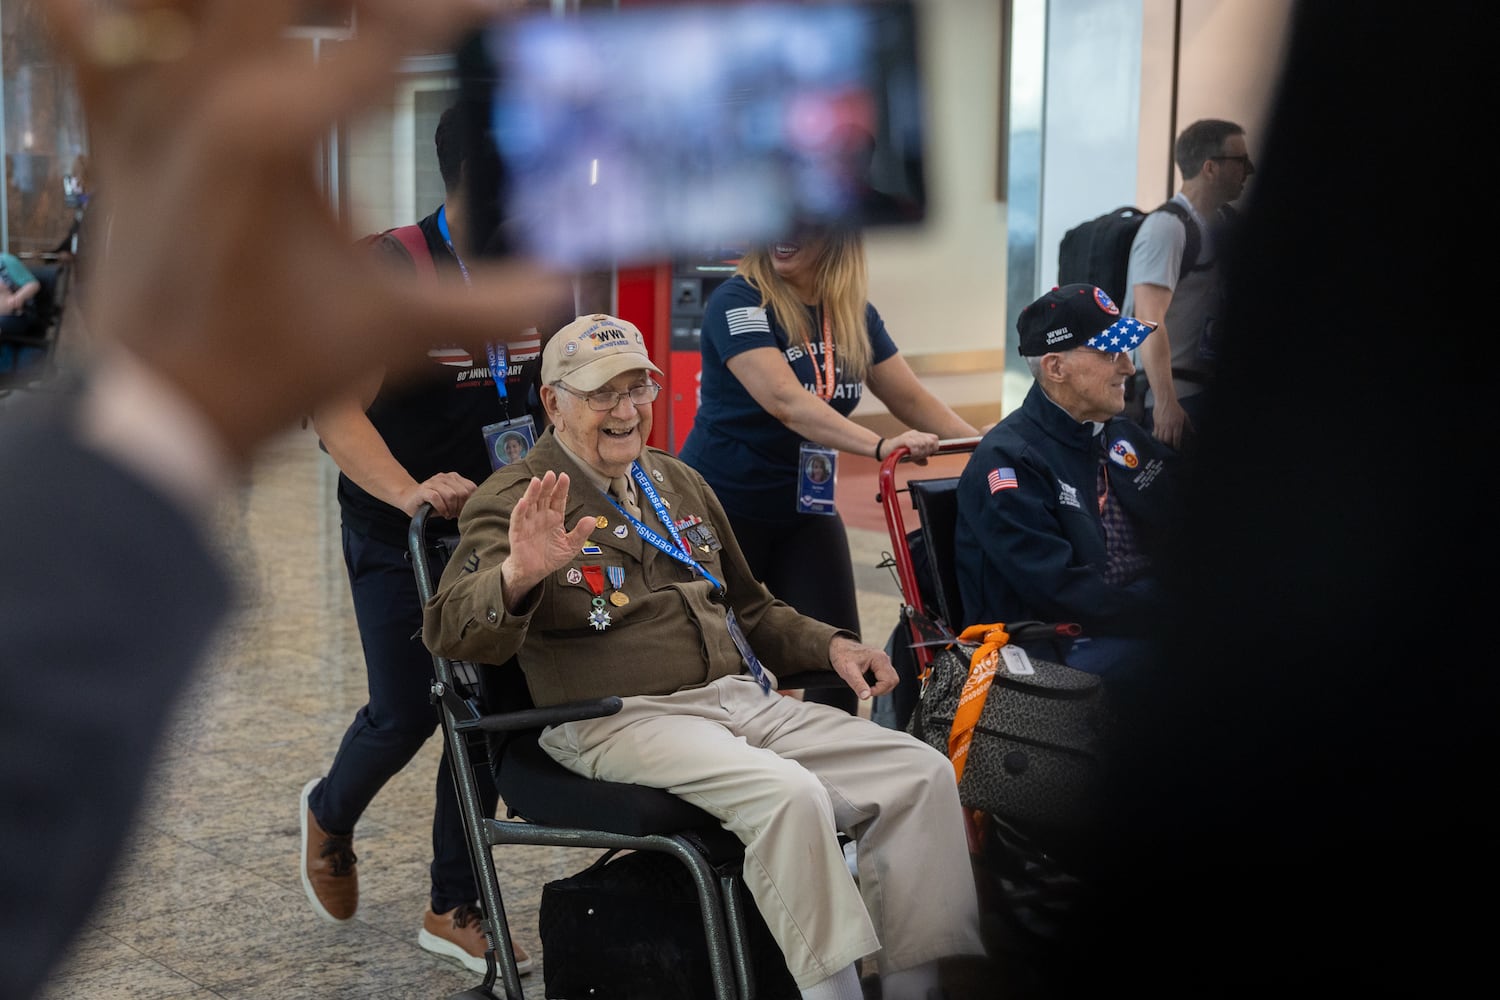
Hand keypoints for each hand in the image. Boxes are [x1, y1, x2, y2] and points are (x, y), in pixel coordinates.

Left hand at [43, 0, 566, 465]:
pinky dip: (96, 14)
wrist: (153, 409)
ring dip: (255, 12)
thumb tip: (559, 292)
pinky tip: (135, 18)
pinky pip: (85, 32)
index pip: (384, 33)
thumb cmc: (262, 367)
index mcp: (277, 131)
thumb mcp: (389, 330)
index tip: (500, 11)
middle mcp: (204, 94)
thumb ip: (484, 304)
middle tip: (407, 13)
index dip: (451, 13)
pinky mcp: (112, 127)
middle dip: (358, 0)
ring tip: (304, 26)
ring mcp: (146, 103)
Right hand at [397, 471, 476, 519]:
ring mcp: (433, 482)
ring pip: (451, 495)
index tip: (464, 511)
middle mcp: (444, 477)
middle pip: (462, 492)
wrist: (409, 499)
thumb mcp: (451, 500)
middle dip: (460, 507)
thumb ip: (463, 500)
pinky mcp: (423, 490)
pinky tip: (442, 513)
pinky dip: (441, 508)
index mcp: (454, 478)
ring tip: (448, 514)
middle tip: (455, 514)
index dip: (470, 502)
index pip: (471, 488)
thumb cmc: (433, 502)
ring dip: (451, 509)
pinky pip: (436, 498)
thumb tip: (476, 509)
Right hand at [500, 471, 595, 606]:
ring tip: (536, 481)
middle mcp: (541, 516)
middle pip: (544, 497)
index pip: (558, 499)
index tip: (565, 477)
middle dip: (547, 486)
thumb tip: (592, 519)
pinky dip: (520, 510)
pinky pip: (518, 519)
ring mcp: (529, 522)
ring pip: (530, 503)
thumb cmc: (551, 556)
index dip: (561, 488)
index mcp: (554, 517)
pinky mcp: (518, 532)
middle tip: (551, 474)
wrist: (535, 571)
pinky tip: (523, 502)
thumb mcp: (570, 546)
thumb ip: (581, 533)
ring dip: (532, 492)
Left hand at [827, 634, 898, 700]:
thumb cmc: (843, 657)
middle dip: (881, 689)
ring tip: (866, 685)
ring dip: (880, 687)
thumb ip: (858, 685)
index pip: (888, 681)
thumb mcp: (848, 672)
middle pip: (893, 681)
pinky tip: (867, 681)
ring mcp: (884, 661)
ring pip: (891, 680)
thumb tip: (866, 697)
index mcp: (879, 658)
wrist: (839, 648)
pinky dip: (879, 683)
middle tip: (866, 690)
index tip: (866, 692)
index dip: (878, 690)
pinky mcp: (881, 664)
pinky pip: (886, 677)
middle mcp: (884, 658)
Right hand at [887, 428, 940, 464]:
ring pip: (924, 443)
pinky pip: (914, 445)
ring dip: (921, 452)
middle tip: (920, 456)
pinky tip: (910, 455)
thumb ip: (919, 458)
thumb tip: (926, 462)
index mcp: (918, 436)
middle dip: (927, 451)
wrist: (883, 450)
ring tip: (914, 456)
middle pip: (931, 441)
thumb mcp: (911, 456)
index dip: (934, 448)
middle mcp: (915, 434)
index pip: (934, 438)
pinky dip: (915, 452)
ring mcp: (909, 435)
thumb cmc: (896, 452)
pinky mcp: (903, 439)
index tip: (928, 454)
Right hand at [1150, 398, 1192, 449]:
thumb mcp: (1184, 416)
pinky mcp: (1156, 423)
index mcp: (1177, 424)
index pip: (1176, 438)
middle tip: (1170, 449)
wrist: (1165, 400)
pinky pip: (1155, 433)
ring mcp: (1161, 425)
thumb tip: (1193, 433)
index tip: (1176, 449)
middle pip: (1167, 440)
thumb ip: (1188, 425)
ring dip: (1162, 443)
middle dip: (1168, 446)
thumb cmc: (1175, 408)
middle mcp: (1169, 426)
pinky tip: (1157, 439)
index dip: (1176, 445)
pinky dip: (1156, 437)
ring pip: (1160, 438)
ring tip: (1163, 445)